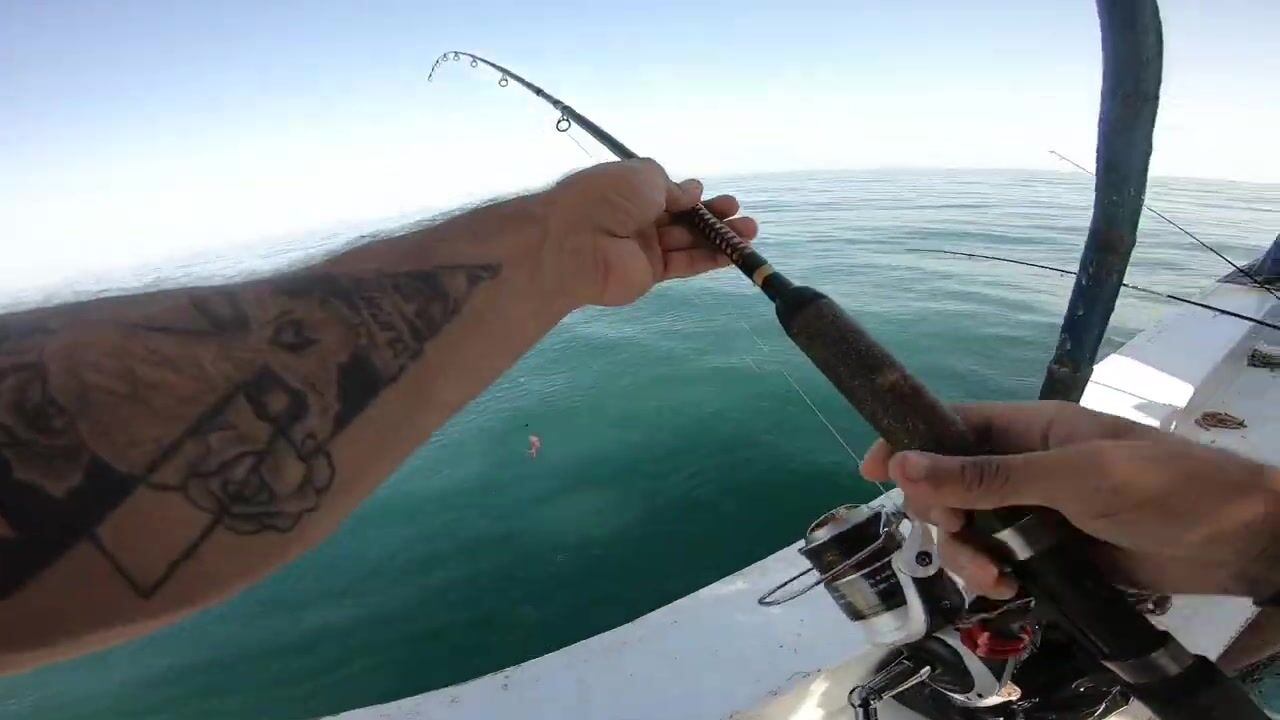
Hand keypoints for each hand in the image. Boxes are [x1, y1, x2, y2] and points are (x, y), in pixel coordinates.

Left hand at [543, 159, 757, 307]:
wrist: (575, 241)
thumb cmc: (607, 197)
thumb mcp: (644, 175)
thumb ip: (672, 186)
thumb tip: (692, 190)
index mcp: (631, 191)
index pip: (668, 194)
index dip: (693, 196)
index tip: (716, 196)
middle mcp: (637, 219)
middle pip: (682, 219)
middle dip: (712, 216)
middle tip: (740, 214)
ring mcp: (644, 248)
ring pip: (687, 242)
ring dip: (718, 237)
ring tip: (750, 231)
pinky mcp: (649, 274)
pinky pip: (684, 264)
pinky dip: (709, 258)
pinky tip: (733, 253)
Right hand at [860, 400, 1279, 600]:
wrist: (1238, 541)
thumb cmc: (1164, 487)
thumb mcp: (1073, 476)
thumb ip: (988, 476)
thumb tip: (902, 466)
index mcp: (1029, 427)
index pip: (950, 425)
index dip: (907, 443)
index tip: (871, 472)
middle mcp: (1024, 466)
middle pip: (948, 485)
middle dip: (942, 515)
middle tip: (962, 540)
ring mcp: (1036, 512)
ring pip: (968, 530)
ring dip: (966, 555)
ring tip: (995, 579)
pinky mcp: (1051, 553)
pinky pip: (998, 561)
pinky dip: (991, 576)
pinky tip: (1009, 589)